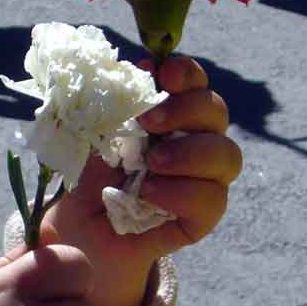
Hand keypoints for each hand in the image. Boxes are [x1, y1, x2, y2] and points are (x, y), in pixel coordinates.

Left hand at [42, 57, 241, 305]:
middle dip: (186, 109)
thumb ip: (114, 106)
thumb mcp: (94, 137)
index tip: (162, 73)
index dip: (186, 74)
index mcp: (170, 116)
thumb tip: (134, 75)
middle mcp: (193, 143)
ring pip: (227, 156)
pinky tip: (149, 194)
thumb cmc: (89, 179)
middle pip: (217, 112)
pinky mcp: (199, 219)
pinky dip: (181, 193)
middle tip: (148, 122)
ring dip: (190, 153)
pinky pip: (212, 202)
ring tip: (151, 164)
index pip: (194, 84)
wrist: (79, 232)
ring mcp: (201, 182)